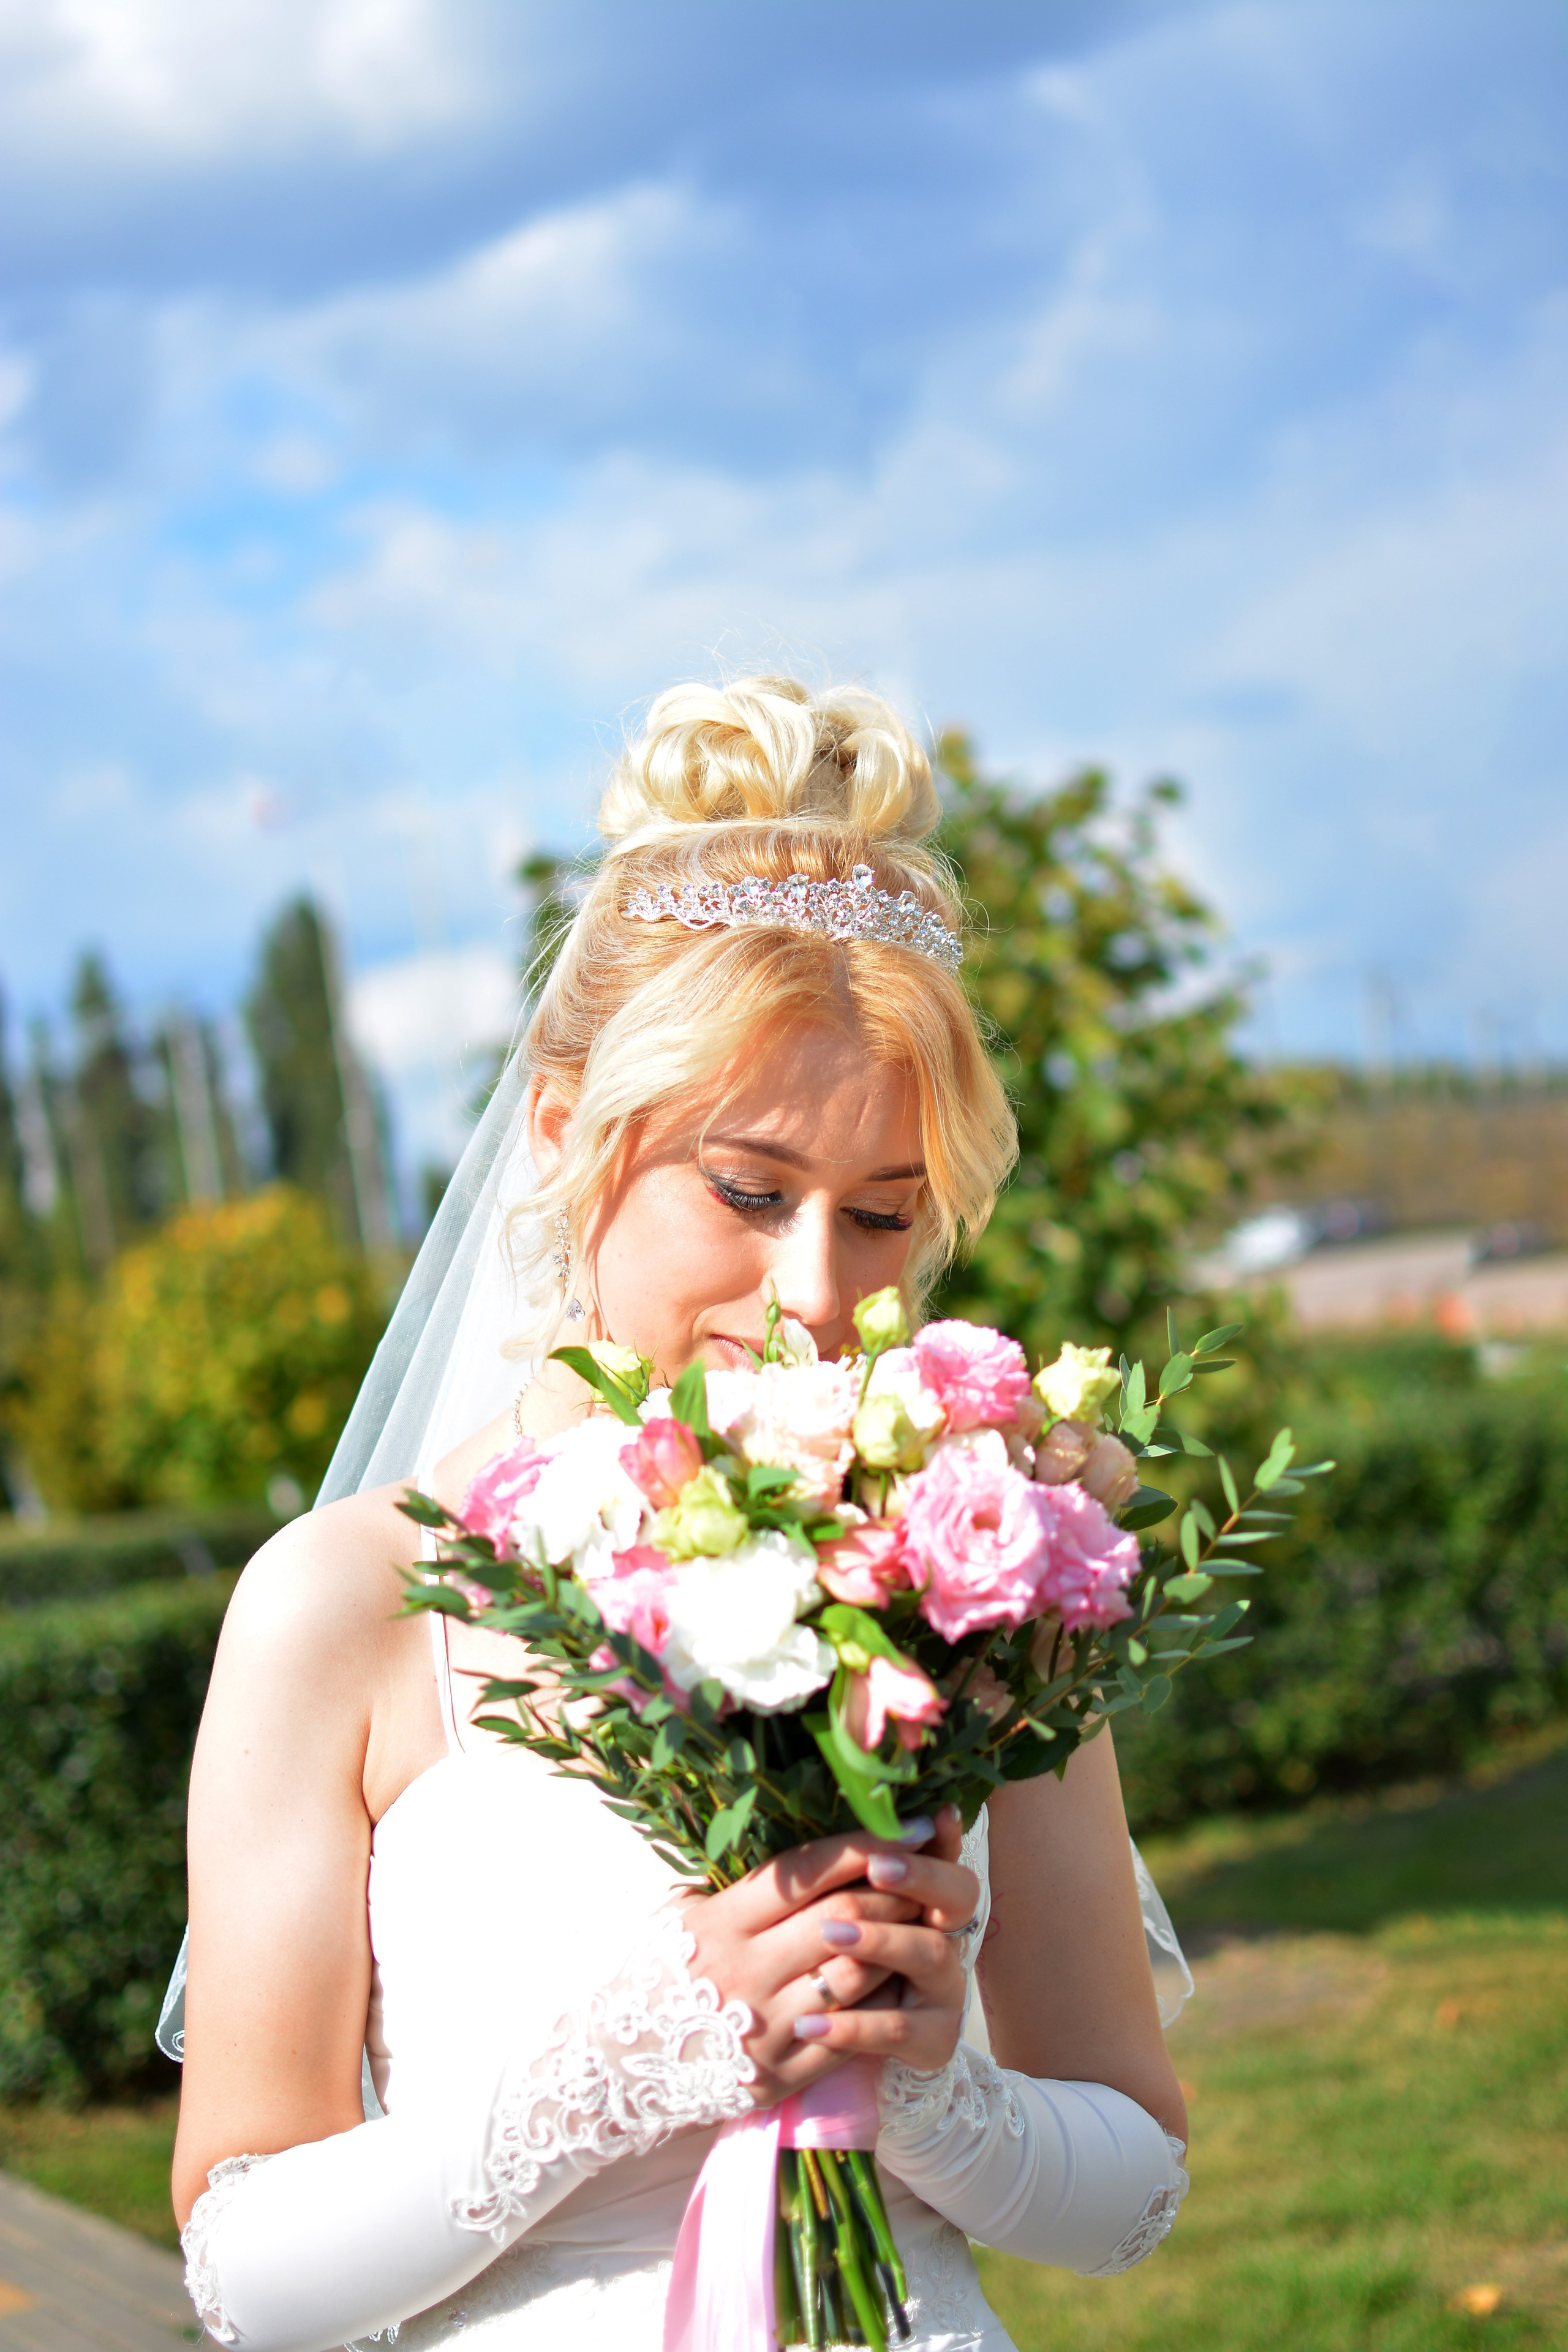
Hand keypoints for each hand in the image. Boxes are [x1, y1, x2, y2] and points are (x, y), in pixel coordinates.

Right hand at [679, 1808, 979, 2105]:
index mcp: (718, 1924)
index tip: (908, 1827)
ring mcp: (763, 2030)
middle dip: (892, 1888)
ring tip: (916, 1920)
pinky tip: (894, 1979)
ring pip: (855, 1974)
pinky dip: (877, 2002)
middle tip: (922, 1871)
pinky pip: (846, 2035)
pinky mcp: (778, 2077)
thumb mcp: (678, 1912)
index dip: (863, 1845)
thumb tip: (805, 1843)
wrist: (616, 2063)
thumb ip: (735, 1881)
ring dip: (894, 1943)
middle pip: (841, 1917)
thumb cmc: (654, 1969)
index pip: (805, 1872)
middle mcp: (743, 1974)